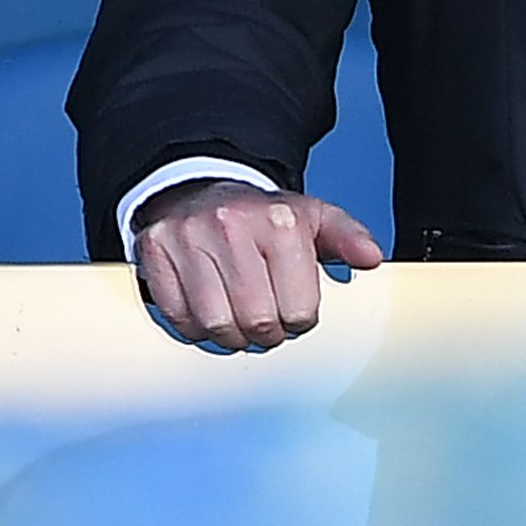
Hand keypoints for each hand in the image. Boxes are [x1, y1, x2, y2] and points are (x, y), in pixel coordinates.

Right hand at [132, 180, 383, 350]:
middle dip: (265, 333)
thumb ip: (347, 237)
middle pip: (256, 321)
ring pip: (215, 325)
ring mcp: (189, 238)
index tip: (292, 310)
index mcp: (280, 222)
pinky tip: (207, 310)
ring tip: (238, 320)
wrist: (200, 189)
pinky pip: (177, 317)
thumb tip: (371, 258)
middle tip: (265, 322)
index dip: (298, 320)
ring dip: (230, 336)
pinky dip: (194, 326)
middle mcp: (232, 226)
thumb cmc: (262, 216)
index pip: (298, 310)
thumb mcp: (312, 217)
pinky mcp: (155, 251)